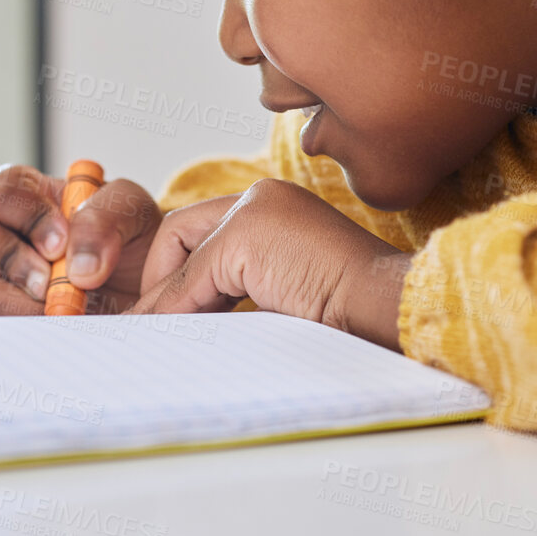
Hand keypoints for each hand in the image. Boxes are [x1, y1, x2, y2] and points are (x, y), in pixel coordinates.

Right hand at [0, 164, 161, 314]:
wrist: (150, 289)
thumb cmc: (132, 238)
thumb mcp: (132, 211)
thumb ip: (107, 215)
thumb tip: (79, 266)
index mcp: (29, 195)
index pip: (2, 190)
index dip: (25, 214)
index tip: (61, 242)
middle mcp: (3, 233)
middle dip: (5, 255)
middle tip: (50, 279)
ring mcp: (1, 280)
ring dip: (25, 302)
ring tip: (66, 308)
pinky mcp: (10, 318)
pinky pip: (3, 327)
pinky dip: (35, 328)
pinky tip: (65, 325)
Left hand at [125, 178, 411, 349]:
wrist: (386, 313)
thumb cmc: (349, 316)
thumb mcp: (280, 297)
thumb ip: (234, 294)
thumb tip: (175, 319)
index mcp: (276, 208)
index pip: (203, 231)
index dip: (177, 274)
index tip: (168, 318)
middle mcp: (262, 198)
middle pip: (183, 233)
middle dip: (161, 281)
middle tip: (150, 326)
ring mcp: (255, 209)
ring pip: (182, 253)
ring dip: (165, 299)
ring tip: (153, 336)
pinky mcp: (248, 233)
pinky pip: (192, 278)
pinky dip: (174, 308)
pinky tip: (168, 337)